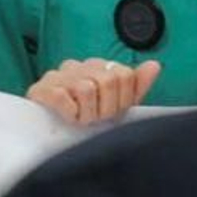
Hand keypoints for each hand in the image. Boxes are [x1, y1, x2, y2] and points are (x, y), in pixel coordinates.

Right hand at [27, 58, 161, 125]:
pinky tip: (67, 117)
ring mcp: (59, 75)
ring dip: (87, 113)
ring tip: (80, 120)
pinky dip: (69, 113)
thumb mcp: (116, 104)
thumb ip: (136, 85)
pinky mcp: (41, 88)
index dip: (121, 101)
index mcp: (99, 66)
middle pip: (109, 81)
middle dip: (105, 108)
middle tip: (95, 119)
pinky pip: (63, 97)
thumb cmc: (84, 117)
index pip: (125, 75)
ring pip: (88, 89)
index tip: (111, 113)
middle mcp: (80, 66)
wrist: (44, 130)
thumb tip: (155, 65)